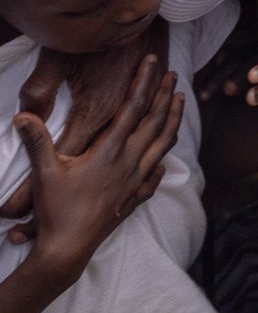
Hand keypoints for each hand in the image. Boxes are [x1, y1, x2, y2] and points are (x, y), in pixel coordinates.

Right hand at [9, 54, 180, 269]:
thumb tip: (22, 115)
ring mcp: (135, 182)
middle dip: (165, 95)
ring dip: (172, 121)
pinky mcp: (133, 200)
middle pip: (155, 122)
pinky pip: (154, 178)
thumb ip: (37, 141)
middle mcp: (130, 163)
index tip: (152, 61)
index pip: (133, 107)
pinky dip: (161, 164)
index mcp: (111, 151)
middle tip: (174, 75)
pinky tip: (162, 162)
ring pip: (162, 145)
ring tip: (180, 102)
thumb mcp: (45, 172)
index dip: (144, 82)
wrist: (67, 251)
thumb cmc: (56, 211)